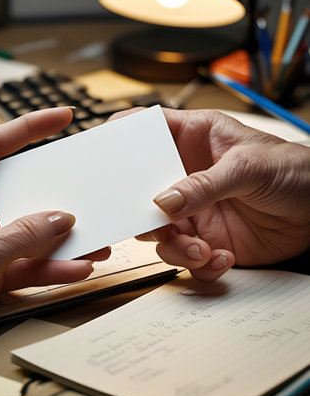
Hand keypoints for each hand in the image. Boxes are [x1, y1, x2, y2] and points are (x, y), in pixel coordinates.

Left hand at [0, 107, 106, 338]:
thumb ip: (26, 234)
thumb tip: (62, 219)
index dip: (29, 127)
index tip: (60, 119)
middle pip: (18, 192)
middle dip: (53, 196)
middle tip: (80, 191)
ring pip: (26, 232)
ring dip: (59, 240)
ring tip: (90, 241)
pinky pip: (24, 262)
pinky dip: (49, 266)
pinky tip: (75, 268)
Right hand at [111, 108, 309, 280]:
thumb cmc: (294, 171)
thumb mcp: (250, 167)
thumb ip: (204, 185)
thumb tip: (163, 202)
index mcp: (193, 140)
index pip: (147, 130)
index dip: (122, 136)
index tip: (105, 154)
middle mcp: (185, 176)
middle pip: (141, 190)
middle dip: (139, 210)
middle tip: (151, 223)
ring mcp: (192, 210)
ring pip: (157, 232)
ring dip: (174, 247)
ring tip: (200, 249)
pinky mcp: (204, 238)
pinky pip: (185, 257)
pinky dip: (199, 265)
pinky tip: (221, 258)